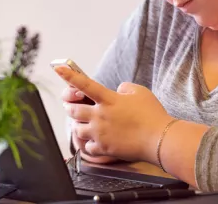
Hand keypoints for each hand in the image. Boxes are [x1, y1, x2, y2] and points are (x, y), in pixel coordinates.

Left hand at [56, 66, 173, 162]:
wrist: (160, 139)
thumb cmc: (153, 114)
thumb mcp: (140, 92)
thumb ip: (125, 88)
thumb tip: (117, 90)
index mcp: (108, 99)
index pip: (84, 84)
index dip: (69, 75)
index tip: (57, 68)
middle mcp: (100, 115)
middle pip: (73, 110)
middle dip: (70, 108)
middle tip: (72, 107)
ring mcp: (100, 133)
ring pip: (77, 129)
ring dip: (79, 126)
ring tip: (84, 125)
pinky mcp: (104, 148)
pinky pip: (87, 147)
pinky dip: (89, 145)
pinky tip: (96, 142)